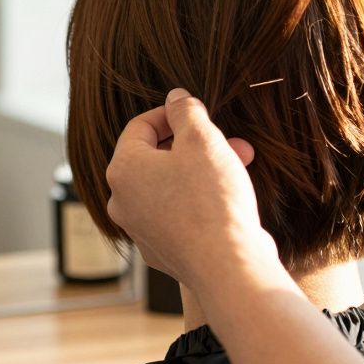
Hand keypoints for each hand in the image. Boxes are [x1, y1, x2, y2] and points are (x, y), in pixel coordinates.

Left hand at [105, 89, 271, 288]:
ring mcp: (140, 230)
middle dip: (195, 144)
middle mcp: (122, 201)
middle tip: (229, 140)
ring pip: (170, 185)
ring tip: (240, 162)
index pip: (139, 127)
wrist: (228, 266)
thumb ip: (186, 112)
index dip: (171, 114)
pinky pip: (178, 213)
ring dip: (202, 169)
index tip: (198, 112)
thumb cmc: (212, 199)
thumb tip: (175, 97)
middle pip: (156, 158)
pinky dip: (199, 199)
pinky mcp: (162, 251)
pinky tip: (229, 197)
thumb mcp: (202, 139)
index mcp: (123, 170)